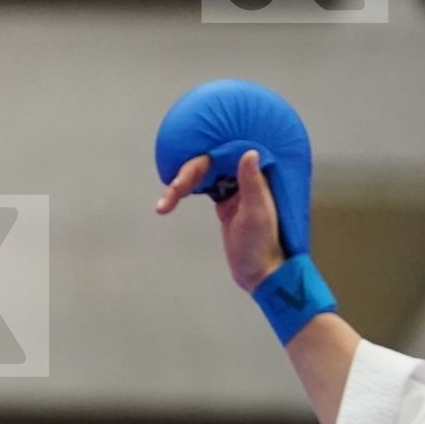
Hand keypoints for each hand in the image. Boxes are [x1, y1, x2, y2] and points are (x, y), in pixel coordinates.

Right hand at [155, 148, 284, 292]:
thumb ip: (252, 183)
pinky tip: (173, 198)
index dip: (203, 160)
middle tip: (171, 193)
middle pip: (209, 165)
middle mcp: (245, 179)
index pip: (225, 157)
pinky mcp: (224, 201)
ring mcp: (234, 190)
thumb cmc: (260, 244)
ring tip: (164, 203)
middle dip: (186, 176)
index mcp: (257, 178)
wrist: (258, 271)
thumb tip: (249, 152)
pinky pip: (202, 187)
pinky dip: (186, 191)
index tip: (185, 175)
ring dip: (181, 185)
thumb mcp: (256, 213)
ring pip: (203, 176)